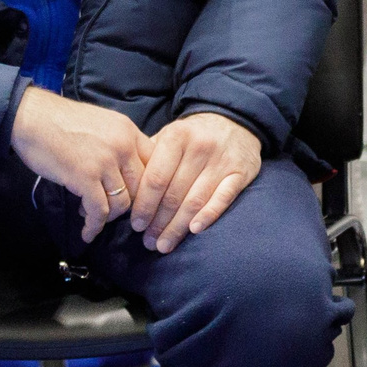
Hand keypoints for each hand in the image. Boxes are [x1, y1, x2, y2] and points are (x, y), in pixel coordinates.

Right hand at [9, 85, 150, 242]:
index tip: (138, 199)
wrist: (32, 118)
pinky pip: (99, 211)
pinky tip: (87, 232)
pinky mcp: (85, 177)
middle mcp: (123, 146)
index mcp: (129, 131)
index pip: (156, 164)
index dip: (149, 186)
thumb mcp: (102, 124)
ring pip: (123, 202)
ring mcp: (105, 162)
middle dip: (130, 205)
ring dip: (109, 215)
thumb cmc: (62, 122)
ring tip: (92, 214)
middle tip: (113, 211)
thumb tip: (127, 171)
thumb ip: (119, 144)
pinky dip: (94, 226)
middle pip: (142, 187)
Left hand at [130, 111, 262, 253]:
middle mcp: (200, 147)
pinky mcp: (241, 172)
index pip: (156, 178)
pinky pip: (223, 198)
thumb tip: (125, 189)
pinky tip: (194, 230)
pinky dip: (209, 215)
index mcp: (177, 136)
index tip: (135, 225)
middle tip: (148, 242)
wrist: (234, 121)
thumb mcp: (170, 135)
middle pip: (174, 194)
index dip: (144, 205)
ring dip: (177, 227)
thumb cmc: (193, 135)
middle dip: (158, 222)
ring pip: (195, 201)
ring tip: (164, 245)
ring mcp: (222, 161)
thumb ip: (149, 157)